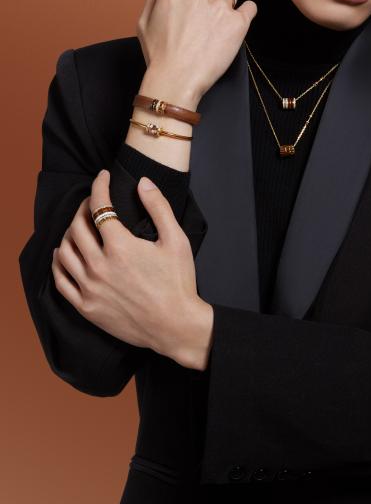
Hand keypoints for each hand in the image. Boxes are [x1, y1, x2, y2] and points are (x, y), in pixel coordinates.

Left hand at [51, 170, 214, 369]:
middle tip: (93, 202)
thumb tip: (143, 182)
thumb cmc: (178, 283)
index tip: (103, 177)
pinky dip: (58, 262)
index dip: (99, 186)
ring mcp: (90, 287)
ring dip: (69, 232)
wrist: (175, 325)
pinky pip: (61, 280)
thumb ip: (159, 207)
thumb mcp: (177, 241)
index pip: (100, 206)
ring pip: (64, 251)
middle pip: (77, 226)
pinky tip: (63, 253)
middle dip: (83, 207)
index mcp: (120, 246)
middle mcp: (99, 265)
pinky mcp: (86, 307)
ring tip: (80, 226)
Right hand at [137, 0, 257, 103]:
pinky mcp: (238, 22)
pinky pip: (250, 7)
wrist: (177, 80)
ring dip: (225, 5)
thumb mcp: (144, 21)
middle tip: (202, 16)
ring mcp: (220, 6)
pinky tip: (237, 24)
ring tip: (217, 26)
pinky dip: (246, 13)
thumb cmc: (159, 56)